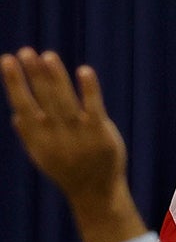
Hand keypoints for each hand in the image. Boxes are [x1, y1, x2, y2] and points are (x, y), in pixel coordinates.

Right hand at [3, 48, 146, 241]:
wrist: (95, 191)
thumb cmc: (66, 169)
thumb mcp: (42, 155)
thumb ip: (30, 136)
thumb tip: (17, 114)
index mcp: (37, 137)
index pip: (22, 104)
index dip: (14, 82)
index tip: (7, 60)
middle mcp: (55, 133)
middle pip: (43, 98)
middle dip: (34, 74)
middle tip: (26, 51)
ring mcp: (78, 133)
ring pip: (65, 99)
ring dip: (56, 77)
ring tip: (48, 56)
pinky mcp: (100, 132)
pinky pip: (93, 107)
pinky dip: (89, 89)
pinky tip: (84, 71)